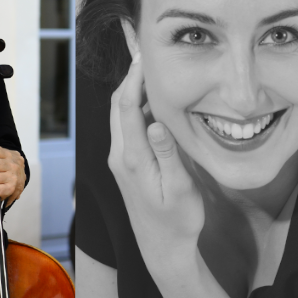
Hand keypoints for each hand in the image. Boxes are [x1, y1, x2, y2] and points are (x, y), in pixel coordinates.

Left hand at [108, 53, 203, 263]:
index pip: (126, 108)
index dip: (134, 79)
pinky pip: (127, 125)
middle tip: (146, 51)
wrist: (163, 247)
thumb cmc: (177, 221)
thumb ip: (168, 155)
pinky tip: (151, 97)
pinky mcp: (127, 162)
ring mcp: (121, 158)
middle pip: (118, 105)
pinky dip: (136, 106)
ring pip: (121, 114)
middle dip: (131, 76)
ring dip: (132, 89)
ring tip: (149, 65)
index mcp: (132, 158)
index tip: (146, 56)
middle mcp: (120, 155)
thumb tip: (156, 123)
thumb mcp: (179, 189)